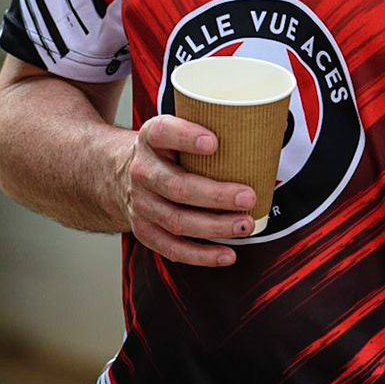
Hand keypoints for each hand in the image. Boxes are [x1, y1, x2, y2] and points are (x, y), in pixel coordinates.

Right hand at [123, 114, 256, 266]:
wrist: (116, 172)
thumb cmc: (163, 151)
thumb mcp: (173, 130)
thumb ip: (207, 128)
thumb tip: (268, 127)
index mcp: (150, 138)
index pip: (163, 132)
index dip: (186, 137)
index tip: (214, 142)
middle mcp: (141, 171)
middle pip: (176, 186)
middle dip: (215, 195)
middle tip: (248, 196)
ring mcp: (140, 204)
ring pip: (177, 220)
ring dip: (215, 226)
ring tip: (244, 225)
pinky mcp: (144, 230)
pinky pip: (172, 249)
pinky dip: (201, 255)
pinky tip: (227, 255)